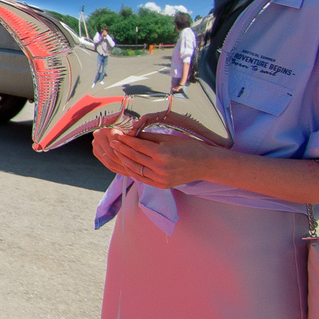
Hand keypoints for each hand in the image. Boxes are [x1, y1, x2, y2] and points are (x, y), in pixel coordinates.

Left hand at [95, 120, 227, 189]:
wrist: (206, 165)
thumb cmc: (189, 147)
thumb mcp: (169, 138)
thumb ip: (149, 137)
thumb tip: (131, 133)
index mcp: (162, 153)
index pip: (137, 145)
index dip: (125, 140)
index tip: (116, 135)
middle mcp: (160, 167)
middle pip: (134, 157)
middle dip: (121, 149)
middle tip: (111, 142)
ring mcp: (160, 178)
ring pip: (135, 168)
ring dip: (124, 160)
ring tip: (116, 152)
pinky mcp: (162, 185)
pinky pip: (142, 178)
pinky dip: (132, 171)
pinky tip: (126, 164)